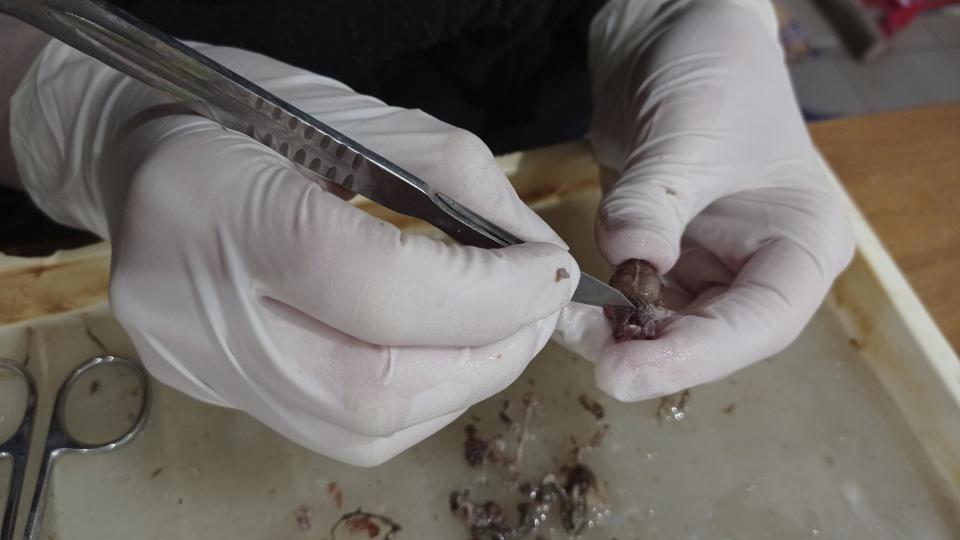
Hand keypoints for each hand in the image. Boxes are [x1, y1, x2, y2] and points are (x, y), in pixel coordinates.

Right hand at [10, 42, 578, 464]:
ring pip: (362, 426)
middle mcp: (193, 307)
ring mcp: (199, 364)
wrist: (142, 151)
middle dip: (488, 354)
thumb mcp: (358, 119)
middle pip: (373, 385)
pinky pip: (338, 431)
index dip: (487, 295)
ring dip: (460, 386)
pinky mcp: (213, 392)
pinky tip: (439, 358)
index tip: (549, 276)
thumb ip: (461, 191)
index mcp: (218, 203)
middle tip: (536, 313)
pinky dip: (416, 402)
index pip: (378, 288)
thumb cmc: (245, 113)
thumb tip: (538, 263)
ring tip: (498, 334)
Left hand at [553, 0, 853, 399]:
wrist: (669, 37)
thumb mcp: (689, 131)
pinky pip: (635, 301)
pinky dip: (603, 309)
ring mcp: (710, 263)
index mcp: (802, 240)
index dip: (696, 356)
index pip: (760, 321)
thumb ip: (657, 200)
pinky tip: (571, 302)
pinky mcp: (664, 256)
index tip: (630, 372)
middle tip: (590, 358)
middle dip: (650, 353)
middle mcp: (761, 264)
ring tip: (568, 324)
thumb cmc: (713, 71)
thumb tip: (633, 259)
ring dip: (618, 336)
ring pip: (668, 328)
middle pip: (712, 336)